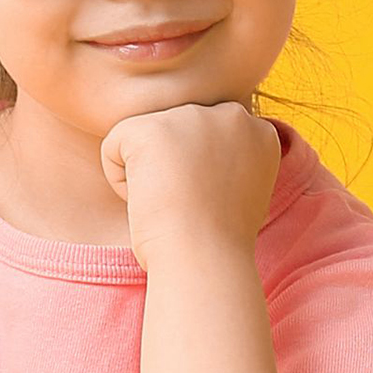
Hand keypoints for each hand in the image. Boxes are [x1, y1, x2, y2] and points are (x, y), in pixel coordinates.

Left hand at [99, 102, 281, 270]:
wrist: (205, 258)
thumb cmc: (220, 241)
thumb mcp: (245, 191)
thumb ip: (230, 158)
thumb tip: (200, 150)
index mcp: (258, 130)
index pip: (208, 136)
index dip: (201, 174)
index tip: (212, 202)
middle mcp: (229, 114)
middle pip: (177, 134)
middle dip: (176, 169)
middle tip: (192, 204)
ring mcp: (189, 116)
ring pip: (146, 139)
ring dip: (149, 173)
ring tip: (172, 203)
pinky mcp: (149, 126)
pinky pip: (114, 147)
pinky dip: (120, 181)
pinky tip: (149, 200)